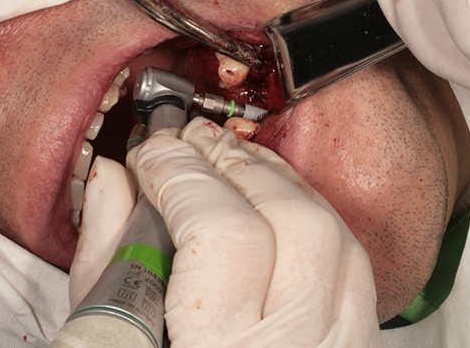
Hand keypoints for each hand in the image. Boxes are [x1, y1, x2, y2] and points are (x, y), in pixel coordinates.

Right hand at [134, 118, 381, 347]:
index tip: (155, 155)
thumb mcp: (120, 340)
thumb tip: (116, 180)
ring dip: (279, 179)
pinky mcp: (357, 339)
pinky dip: (311, 214)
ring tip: (232, 156)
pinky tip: (275, 197)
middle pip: (295, 222)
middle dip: (235, 164)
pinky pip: (352, 262)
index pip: (223, 233)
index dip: (184, 175)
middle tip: (193, 141)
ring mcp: (340, 344)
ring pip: (334, 234)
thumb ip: (112, 260)